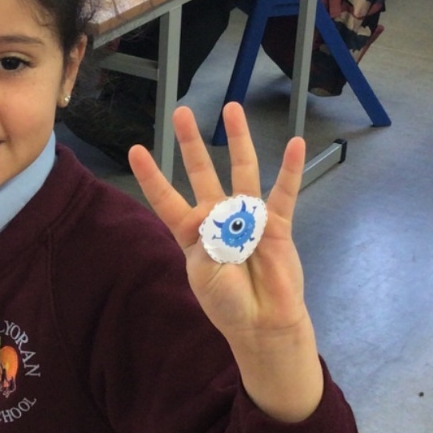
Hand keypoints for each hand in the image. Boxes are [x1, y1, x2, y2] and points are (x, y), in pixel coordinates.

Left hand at [128, 103, 323, 423]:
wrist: (263, 323)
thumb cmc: (227, 304)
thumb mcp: (204, 275)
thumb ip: (205, 241)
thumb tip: (216, 209)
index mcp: (192, 234)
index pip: (167, 199)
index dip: (153, 176)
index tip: (137, 149)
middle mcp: (218, 218)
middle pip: (203, 173)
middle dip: (191, 143)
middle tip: (182, 111)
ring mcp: (249, 218)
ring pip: (242, 170)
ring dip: (238, 140)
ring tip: (232, 109)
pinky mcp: (278, 224)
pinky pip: (284, 192)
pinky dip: (290, 169)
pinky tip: (295, 144)